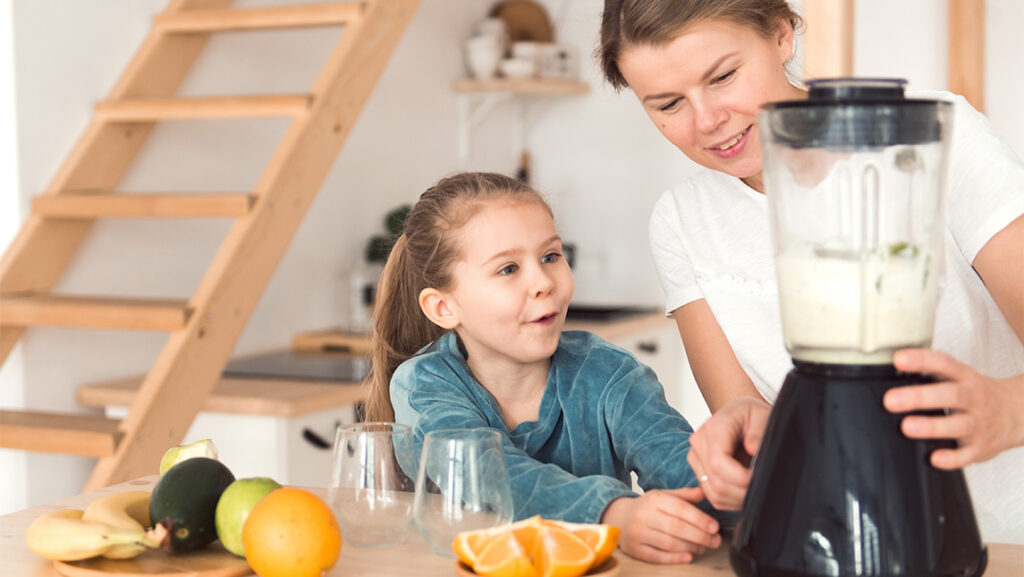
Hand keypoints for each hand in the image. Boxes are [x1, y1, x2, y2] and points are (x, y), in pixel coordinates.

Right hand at [600, 488, 720, 563]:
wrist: (618, 516)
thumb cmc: (647, 507)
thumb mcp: (663, 496)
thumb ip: (684, 495)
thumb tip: (705, 491)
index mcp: (654, 499)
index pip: (680, 509)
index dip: (700, 519)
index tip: (715, 527)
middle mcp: (644, 515)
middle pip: (677, 528)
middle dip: (700, 536)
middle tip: (715, 541)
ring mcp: (638, 533)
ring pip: (669, 543)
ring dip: (691, 548)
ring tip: (703, 548)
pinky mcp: (635, 549)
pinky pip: (657, 556)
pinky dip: (675, 558)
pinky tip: (688, 556)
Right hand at [687, 396, 770, 510]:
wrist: (740, 415)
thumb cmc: (752, 415)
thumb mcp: (762, 416)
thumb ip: (758, 432)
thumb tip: (753, 450)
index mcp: (714, 427)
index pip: (718, 462)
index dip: (740, 477)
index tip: (759, 477)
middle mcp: (699, 443)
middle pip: (716, 482)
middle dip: (743, 490)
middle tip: (764, 485)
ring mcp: (696, 459)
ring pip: (714, 493)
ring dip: (738, 498)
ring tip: (756, 488)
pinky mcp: (700, 472)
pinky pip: (713, 497)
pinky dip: (732, 500)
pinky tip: (745, 490)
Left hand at [885, 349, 1023, 468]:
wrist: (1017, 414)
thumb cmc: (977, 394)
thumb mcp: (960, 376)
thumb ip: (931, 371)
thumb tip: (891, 369)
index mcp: (965, 378)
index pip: (944, 364)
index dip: (921, 360)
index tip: (898, 360)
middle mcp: (973, 399)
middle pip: (949, 395)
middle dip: (919, 397)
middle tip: (891, 400)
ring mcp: (979, 424)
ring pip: (958, 425)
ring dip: (932, 426)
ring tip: (907, 426)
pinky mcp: (981, 448)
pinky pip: (967, 455)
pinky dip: (951, 458)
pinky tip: (934, 458)